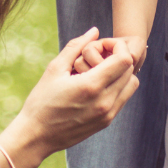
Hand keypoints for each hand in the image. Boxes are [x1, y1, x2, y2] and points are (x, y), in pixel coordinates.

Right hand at [0, 28, 137, 167]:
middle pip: (130, 71)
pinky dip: (117, 86)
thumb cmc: (42, 100)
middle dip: (120, 56)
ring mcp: (107, 114)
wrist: (36, 136)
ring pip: (131, 85)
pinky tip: (99, 83)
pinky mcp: (106, 122)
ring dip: (121, 72)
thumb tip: (95, 31)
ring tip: (101, 69)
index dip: (118, 46)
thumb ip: (76, 46)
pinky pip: (123, 98)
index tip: (103, 44)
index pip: (124, 60)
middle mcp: (105, 102)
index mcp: (92, 86)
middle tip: (101, 54)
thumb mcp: (55, 69)